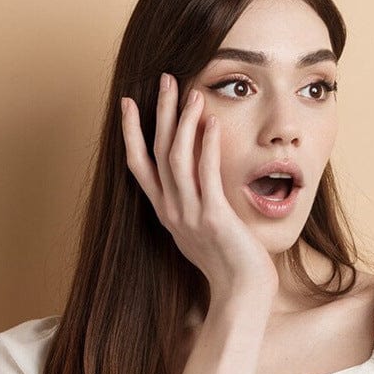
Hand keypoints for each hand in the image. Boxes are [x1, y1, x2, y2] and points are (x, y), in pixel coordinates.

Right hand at [121, 74, 278, 304]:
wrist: (242, 294)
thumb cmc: (231, 266)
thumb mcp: (205, 234)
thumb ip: (198, 209)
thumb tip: (203, 189)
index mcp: (167, 215)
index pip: (140, 167)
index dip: (133, 133)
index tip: (131, 104)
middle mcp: (172, 213)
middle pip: (157, 153)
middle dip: (159, 113)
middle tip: (164, 79)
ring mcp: (190, 215)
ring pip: (176, 157)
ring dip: (182, 121)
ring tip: (190, 91)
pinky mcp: (213, 218)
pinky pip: (205, 173)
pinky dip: (206, 145)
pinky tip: (210, 122)